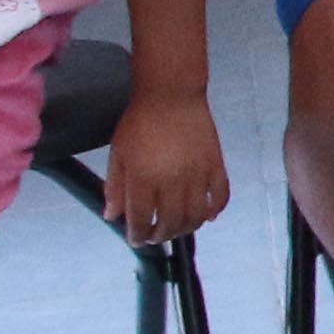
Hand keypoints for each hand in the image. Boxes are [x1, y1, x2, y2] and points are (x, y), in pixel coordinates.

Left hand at [100, 89, 229, 247]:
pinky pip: (221, 195)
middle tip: (155, 236)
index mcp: (144, 179)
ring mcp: (198, 174)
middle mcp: (173, 181)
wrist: (171, 95)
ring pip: (196, 215)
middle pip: (171, 222)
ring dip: (186, 227)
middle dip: (161, 235)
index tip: (136, 239)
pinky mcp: (216, 165)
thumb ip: (115, 186)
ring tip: (178, 228)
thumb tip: (112, 215)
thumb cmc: (139, 122)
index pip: (141, 219)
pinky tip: (207, 215)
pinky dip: (215, 210)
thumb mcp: (118, 154)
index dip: (138, 235)